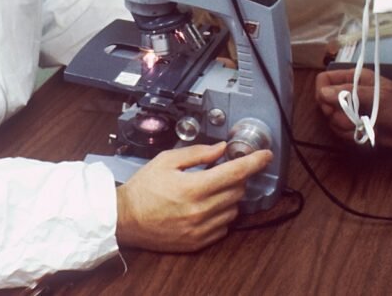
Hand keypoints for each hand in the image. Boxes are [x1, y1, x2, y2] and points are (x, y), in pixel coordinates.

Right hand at [115, 141, 271, 251]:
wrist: (125, 219)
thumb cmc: (143, 189)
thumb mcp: (166, 161)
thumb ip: (197, 153)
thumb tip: (221, 149)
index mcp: (193, 187)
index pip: (235, 173)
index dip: (254, 162)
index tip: (265, 155)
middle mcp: (200, 210)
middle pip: (237, 191)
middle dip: (235, 177)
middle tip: (222, 171)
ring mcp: (200, 228)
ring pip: (233, 210)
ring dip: (229, 197)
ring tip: (210, 190)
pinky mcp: (197, 242)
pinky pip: (223, 227)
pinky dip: (221, 215)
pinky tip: (206, 207)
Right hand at [314, 68, 391, 148]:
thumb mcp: (378, 97)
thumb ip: (349, 94)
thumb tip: (322, 93)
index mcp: (355, 79)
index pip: (324, 80)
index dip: (323, 93)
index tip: (331, 105)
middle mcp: (350, 94)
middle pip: (325, 103)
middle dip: (336, 115)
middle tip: (352, 119)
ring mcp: (353, 112)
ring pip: (332, 121)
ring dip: (346, 127)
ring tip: (365, 126)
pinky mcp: (357, 128)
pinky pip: (342, 133)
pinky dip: (352, 136)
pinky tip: (368, 133)